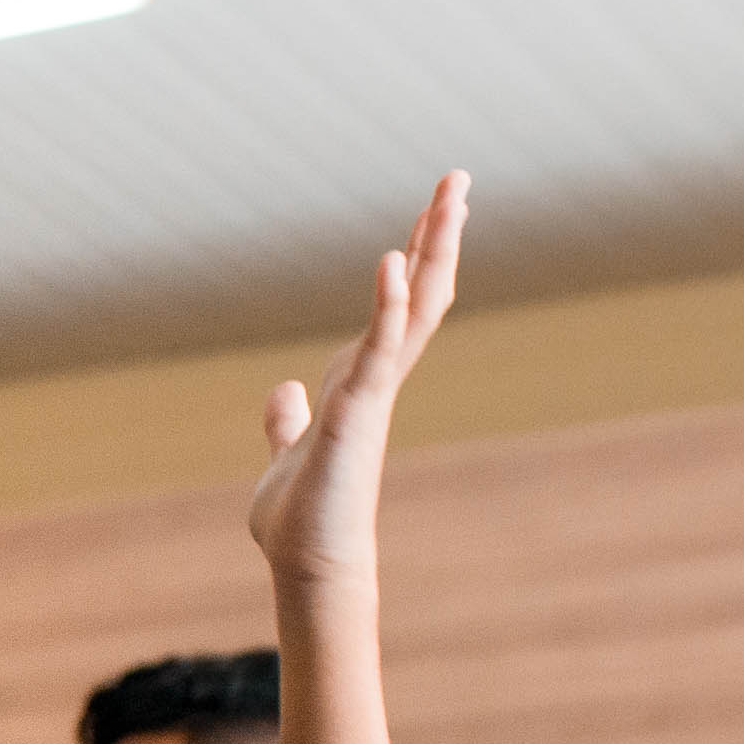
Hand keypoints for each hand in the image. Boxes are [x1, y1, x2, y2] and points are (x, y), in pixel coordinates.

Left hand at [245, 174, 466, 593]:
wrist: (306, 564)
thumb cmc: (301, 518)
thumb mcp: (289, 451)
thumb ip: (289, 420)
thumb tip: (285, 392)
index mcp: (362, 382)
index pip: (400, 306)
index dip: (417, 257)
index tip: (431, 211)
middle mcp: (377, 380)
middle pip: (422, 292)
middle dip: (439, 235)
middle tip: (458, 179)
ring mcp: (374, 393)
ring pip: (416, 308)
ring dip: (433, 250)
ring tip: (449, 194)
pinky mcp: (358, 412)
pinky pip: (380, 349)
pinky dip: (387, 305)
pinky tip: (392, 259)